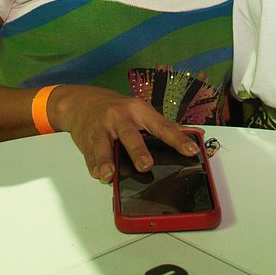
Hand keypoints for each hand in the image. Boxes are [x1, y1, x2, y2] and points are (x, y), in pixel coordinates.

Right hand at [49, 85, 199, 181]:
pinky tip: (99, 174)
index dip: (177, 139)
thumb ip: (164, 125)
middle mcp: (120, 118)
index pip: (161, 126)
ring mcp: (101, 129)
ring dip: (106, 160)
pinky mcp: (86, 141)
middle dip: (138, 151)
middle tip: (146, 165)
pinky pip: (90, 155)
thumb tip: (195, 133)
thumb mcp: (140, 110)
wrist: (81, 102)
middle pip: (130, 135)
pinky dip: (94, 166)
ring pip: (104, 145)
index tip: (191, 150)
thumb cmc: (116, 108)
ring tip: (109, 174)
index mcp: (138, 110)